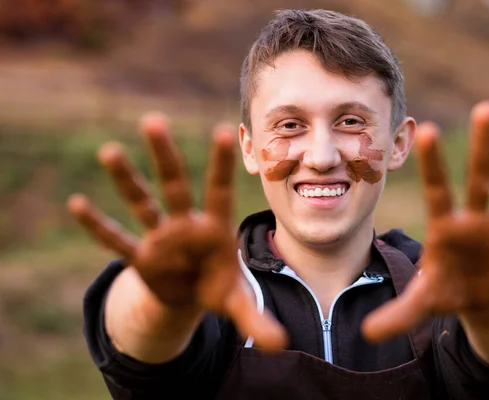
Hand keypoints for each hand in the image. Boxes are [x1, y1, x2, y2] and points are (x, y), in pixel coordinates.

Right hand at [67, 113, 286, 351]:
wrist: (192, 295)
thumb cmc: (218, 287)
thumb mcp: (238, 305)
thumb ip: (256, 321)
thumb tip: (279, 345)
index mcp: (214, 229)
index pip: (218, 191)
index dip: (220, 165)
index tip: (222, 130)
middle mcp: (184, 225)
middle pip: (173, 185)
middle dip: (164, 156)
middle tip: (152, 120)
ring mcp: (160, 238)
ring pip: (141, 203)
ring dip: (126, 180)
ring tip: (109, 151)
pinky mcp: (141, 258)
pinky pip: (117, 240)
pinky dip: (98, 226)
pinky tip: (77, 204)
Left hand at [362, 101, 488, 341]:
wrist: (474, 300)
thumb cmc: (444, 291)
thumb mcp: (422, 303)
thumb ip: (398, 315)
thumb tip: (367, 335)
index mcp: (444, 228)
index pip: (438, 190)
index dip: (434, 164)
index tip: (428, 129)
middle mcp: (473, 221)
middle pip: (479, 179)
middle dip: (483, 147)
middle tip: (487, 108)